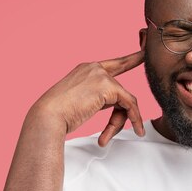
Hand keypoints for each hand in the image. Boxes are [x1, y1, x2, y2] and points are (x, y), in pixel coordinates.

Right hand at [29, 51, 144, 145]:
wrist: (48, 117)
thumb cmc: (58, 115)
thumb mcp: (82, 102)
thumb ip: (100, 99)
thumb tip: (119, 106)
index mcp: (86, 69)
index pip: (114, 64)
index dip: (131, 59)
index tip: (144, 53)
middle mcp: (94, 68)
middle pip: (120, 91)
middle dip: (123, 112)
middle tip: (127, 126)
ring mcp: (101, 75)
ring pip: (126, 100)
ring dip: (119, 122)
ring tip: (106, 137)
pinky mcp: (108, 86)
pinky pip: (129, 104)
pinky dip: (134, 118)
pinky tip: (135, 129)